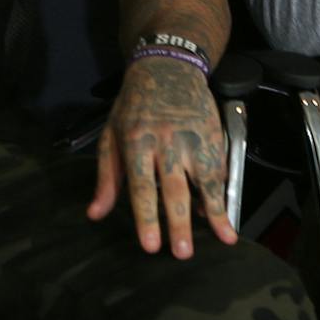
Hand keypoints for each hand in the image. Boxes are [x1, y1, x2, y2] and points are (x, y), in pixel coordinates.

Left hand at [86, 55, 235, 258]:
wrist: (168, 67)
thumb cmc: (134, 106)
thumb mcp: (111, 134)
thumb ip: (106, 176)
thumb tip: (95, 213)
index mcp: (136, 142)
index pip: (140, 185)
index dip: (146, 216)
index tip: (150, 246)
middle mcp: (166, 142)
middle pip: (173, 188)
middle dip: (178, 222)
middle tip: (182, 253)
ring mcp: (193, 139)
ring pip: (204, 180)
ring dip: (213, 211)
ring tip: (222, 238)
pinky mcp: (213, 137)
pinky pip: (220, 170)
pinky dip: (223, 194)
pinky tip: (224, 216)